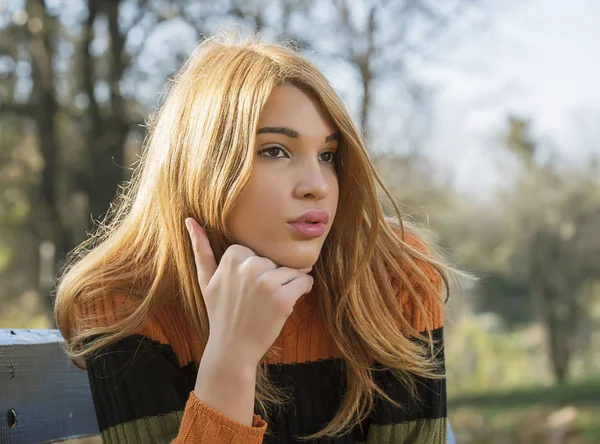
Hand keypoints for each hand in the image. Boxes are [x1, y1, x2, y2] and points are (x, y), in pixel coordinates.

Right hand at [185, 217, 313, 366]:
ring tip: (268, 303)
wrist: (232, 349)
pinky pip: (305, 281)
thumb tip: (190, 220)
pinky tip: (288, 303)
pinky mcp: (283, 298)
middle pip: (275, 261)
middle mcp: (250, 266)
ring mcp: (267, 282)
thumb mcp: (206, 280)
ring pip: (292, 270)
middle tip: (256, 300)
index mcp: (232, 257)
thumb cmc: (220, 313)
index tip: (244, 289)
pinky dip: (302, 290)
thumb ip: (200, 248)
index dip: (255, 271)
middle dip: (271, 277)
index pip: (258, 252)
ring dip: (287, 285)